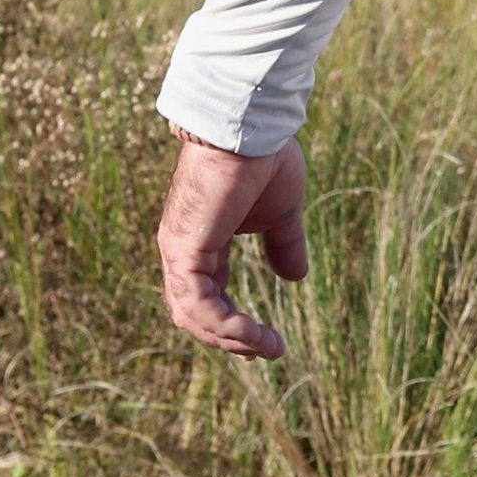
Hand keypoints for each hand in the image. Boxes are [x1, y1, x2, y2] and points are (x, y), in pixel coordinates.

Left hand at [156, 134, 308, 359]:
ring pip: (193, 317)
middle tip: (264, 350)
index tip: (263, 339)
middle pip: (194, 313)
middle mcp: (182, 250)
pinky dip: (226, 326)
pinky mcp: (185, 250)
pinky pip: (199, 305)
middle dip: (229, 338)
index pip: (207, 294)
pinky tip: (254, 334)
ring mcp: (179, 251)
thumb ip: (284, 244)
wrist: (251, 126)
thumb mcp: (281, 211)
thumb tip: (297, 278)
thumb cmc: (264, 157)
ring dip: (230, 338)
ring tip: (266, 346)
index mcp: (201, 239)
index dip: (232, 320)